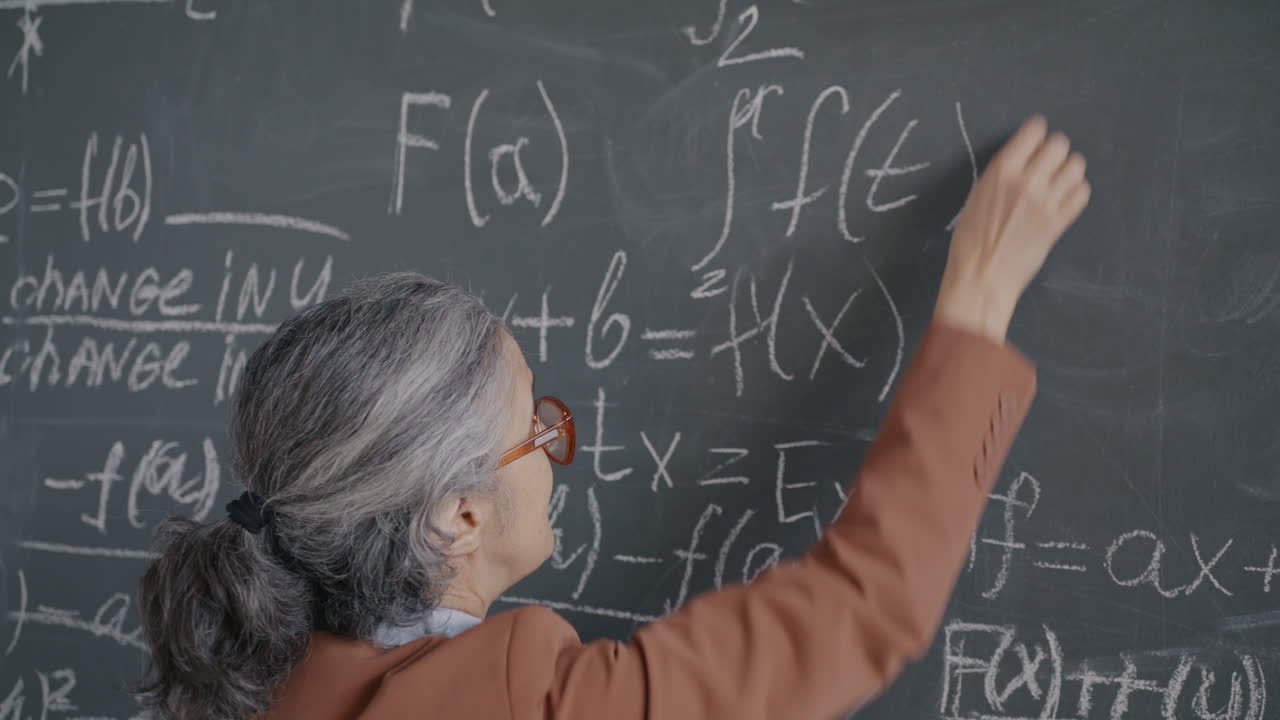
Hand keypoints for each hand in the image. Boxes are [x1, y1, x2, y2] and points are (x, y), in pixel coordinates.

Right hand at [934, 115, 1090, 342]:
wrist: (982, 277)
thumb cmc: (970, 241)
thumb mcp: (977, 197)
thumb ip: (1003, 175)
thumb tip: (1025, 159)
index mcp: (1001, 173)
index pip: (1034, 131)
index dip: (1036, 132)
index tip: (1035, 139)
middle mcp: (1027, 183)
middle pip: (1060, 144)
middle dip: (1054, 149)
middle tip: (1046, 161)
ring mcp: (1047, 203)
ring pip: (1076, 167)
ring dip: (1068, 168)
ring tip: (1057, 179)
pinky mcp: (1059, 222)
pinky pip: (1082, 193)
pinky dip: (1076, 191)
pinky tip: (1063, 198)